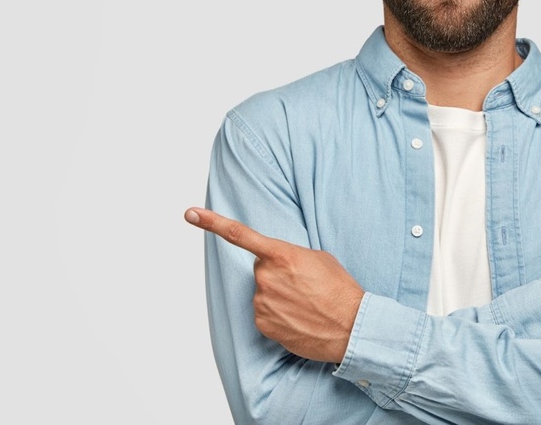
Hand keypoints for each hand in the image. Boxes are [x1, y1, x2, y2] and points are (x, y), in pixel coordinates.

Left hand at [184, 208, 363, 363]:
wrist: (351, 326)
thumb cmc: (339, 289)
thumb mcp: (319, 258)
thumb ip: (291, 255)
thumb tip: (278, 264)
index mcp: (281, 254)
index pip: (240, 235)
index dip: (211, 223)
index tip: (189, 214)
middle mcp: (266, 277)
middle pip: (261, 269)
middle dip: (277, 273)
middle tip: (303, 284)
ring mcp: (262, 302)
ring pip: (263, 292)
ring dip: (279, 295)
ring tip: (305, 302)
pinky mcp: (262, 324)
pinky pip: (264, 313)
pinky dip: (279, 314)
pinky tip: (299, 317)